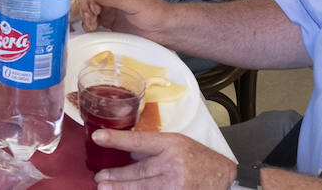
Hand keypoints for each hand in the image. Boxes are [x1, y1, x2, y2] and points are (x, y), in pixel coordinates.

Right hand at [82, 0, 170, 38]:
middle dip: (87, 7)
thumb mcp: (133, 2)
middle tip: (92, 19)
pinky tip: (91, 29)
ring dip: (86, 16)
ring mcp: (109, 8)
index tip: (96, 9)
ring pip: (89, 8)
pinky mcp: (108, 21)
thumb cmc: (152, 11)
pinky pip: (93, 20)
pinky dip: (89, 24)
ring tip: (91, 26)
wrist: (162, 30)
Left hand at [89, 130, 233, 189]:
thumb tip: (126, 152)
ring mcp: (176, 183)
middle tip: (99, 177)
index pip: (139, 140)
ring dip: (122, 188)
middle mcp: (173, 163)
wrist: (223, 176)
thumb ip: (153, 148)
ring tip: (105, 188)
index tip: (98, 137)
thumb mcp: (176, 143)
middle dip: (116, 175)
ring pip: (142, 188)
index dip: (117, 139)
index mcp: (171, 144)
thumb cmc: (198, 157)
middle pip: (138, 171)